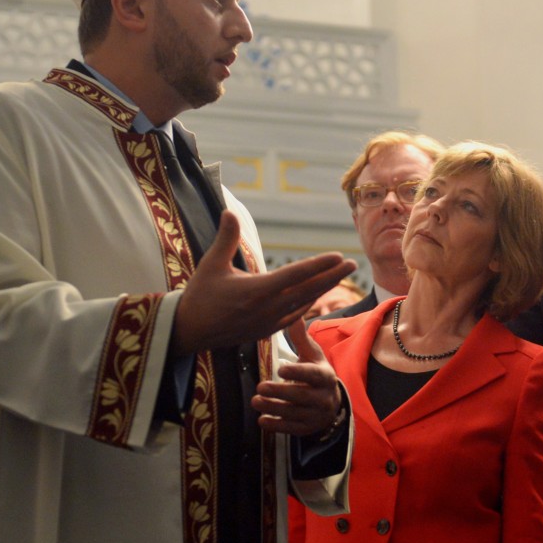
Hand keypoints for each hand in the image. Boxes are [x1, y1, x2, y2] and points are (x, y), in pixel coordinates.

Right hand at [172, 211, 355, 354]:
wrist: (189, 332)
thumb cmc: (200, 295)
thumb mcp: (211, 264)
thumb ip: (225, 238)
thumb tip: (229, 210)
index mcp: (256, 291)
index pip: (295, 275)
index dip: (318, 265)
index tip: (338, 256)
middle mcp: (267, 308)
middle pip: (308, 290)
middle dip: (332, 276)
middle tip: (353, 264)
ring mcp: (269, 322)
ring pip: (304, 304)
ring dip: (324, 289)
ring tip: (341, 275)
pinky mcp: (267, 331)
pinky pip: (295, 316)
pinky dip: (308, 304)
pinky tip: (317, 295)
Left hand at [251, 317, 342, 435]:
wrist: (331, 403)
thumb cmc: (316, 374)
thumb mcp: (313, 356)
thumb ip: (301, 338)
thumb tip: (293, 315)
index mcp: (325, 376)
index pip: (313, 375)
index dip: (297, 372)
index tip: (280, 369)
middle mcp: (324, 397)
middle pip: (301, 396)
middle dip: (279, 392)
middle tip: (260, 387)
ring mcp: (316, 415)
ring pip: (294, 413)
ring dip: (273, 408)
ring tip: (255, 401)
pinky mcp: (307, 428)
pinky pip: (292, 429)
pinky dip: (276, 426)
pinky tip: (262, 420)